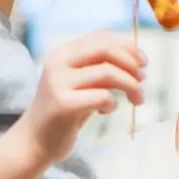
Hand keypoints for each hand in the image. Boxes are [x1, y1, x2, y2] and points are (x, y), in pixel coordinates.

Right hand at [12, 31, 145, 164]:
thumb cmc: (64, 112)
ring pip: (107, 72)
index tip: (144, 62)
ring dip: (130, 85)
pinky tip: (106, 112)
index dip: (127, 46)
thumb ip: (100, 68)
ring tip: (137, 99)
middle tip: (143, 79)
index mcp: (62, 52)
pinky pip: (101, 96)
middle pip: (105, 49)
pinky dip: (112, 103)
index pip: (100, 37)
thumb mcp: (82, 84)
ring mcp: (58, 82)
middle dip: (131, 62)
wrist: (35, 141)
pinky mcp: (62, 104)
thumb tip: (136, 59)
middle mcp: (58, 62)